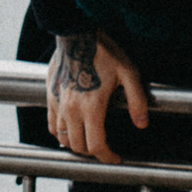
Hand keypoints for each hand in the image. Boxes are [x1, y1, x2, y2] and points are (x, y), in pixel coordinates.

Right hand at [46, 32, 148, 164]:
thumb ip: (137, 101)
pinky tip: (71, 129)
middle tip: (104, 150)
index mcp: (91, 106)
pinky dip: (60, 134)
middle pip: (78, 146)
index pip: (96, 145)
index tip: (115, 158)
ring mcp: (58, 103)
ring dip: (76, 144)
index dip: (107, 157)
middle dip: (93, 153)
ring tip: (88, 141)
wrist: (76, 33)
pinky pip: (51, 125)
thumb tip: (142, 124)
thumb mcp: (128, 73)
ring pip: (63, 138)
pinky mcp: (50, 96)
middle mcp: (71, 109)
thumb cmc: (104, 51)